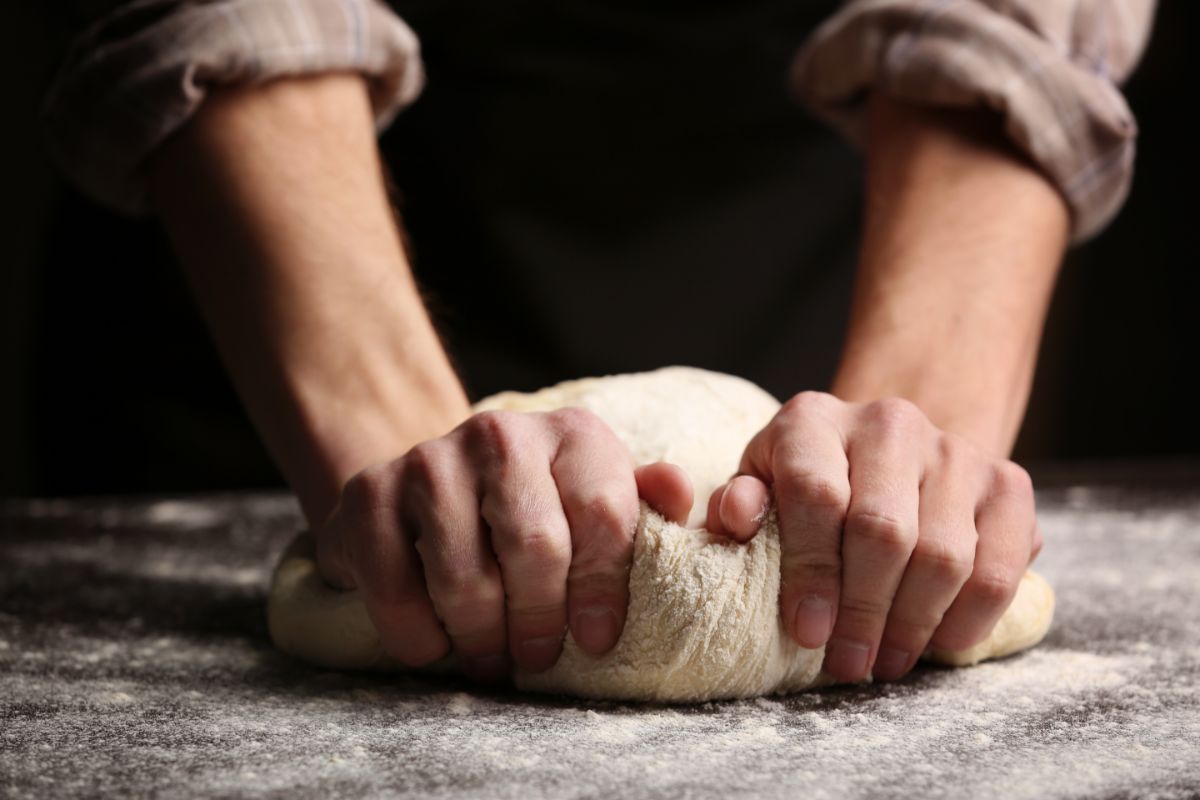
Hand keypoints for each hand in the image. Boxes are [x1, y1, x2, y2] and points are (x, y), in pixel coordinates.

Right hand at [313, 408, 693, 681]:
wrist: (424, 489)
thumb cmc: (531, 508)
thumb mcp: (593, 498)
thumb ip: (639, 502)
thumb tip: (681, 494)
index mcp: (572, 434)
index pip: (604, 516)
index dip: (604, 588)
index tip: (598, 640)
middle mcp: (501, 433)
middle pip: (536, 548)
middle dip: (539, 620)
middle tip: (538, 658)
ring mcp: (429, 460)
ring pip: (466, 577)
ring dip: (481, 636)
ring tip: (491, 659)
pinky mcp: (368, 495)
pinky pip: (396, 588)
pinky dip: (418, 635)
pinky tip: (434, 646)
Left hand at [706, 393, 1041, 682]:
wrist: (885, 451)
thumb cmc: (807, 482)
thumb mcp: (759, 486)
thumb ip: (739, 504)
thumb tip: (737, 516)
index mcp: (813, 420)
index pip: (816, 493)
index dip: (811, 571)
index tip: (807, 632)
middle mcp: (888, 422)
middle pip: (883, 530)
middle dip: (862, 611)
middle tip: (848, 662)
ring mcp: (954, 450)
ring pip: (944, 554)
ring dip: (912, 624)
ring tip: (885, 661)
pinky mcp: (1007, 482)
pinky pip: (1000, 566)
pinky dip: (970, 618)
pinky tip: (938, 644)